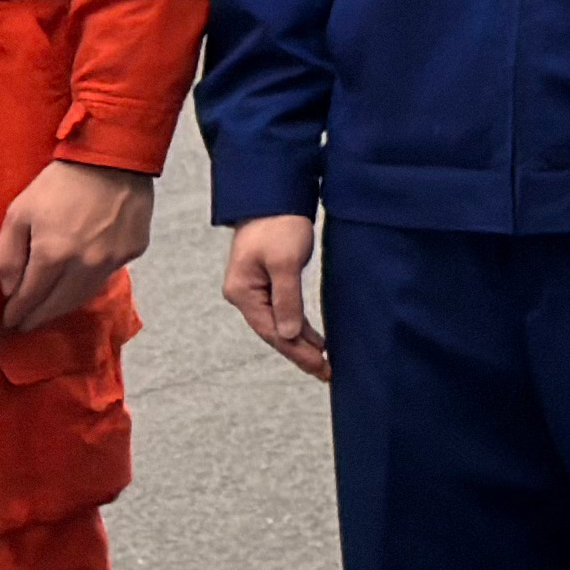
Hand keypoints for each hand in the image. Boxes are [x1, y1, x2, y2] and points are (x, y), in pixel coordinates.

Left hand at [0, 159, 153, 334]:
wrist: (112, 158)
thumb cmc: (59, 183)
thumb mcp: (19, 212)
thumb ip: (6, 255)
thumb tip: (8, 289)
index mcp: (53, 255)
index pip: (29, 299)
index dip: (16, 313)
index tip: (8, 322)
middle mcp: (84, 265)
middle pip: (57, 305)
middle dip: (37, 317)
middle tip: (24, 324)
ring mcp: (112, 260)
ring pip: (83, 296)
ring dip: (62, 305)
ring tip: (48, 309)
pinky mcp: (132, 251)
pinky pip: (105, 275)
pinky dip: (88, 281)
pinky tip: (77, 277)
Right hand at [224, 212, 330, 377]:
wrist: (274, 196)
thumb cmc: (278, 224)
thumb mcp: (285, 261)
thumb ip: (286, 299)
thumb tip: (289, 335)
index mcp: (243, 292)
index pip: (272, 331)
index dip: (297, 352)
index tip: (320, 367)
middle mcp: (244, 294)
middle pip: (274, 332)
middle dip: (300, 353)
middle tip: (327, 373)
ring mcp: (254, 289)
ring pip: (280, 325)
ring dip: (302, 343)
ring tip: (324, 363)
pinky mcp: (267, 282)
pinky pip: (283, 312)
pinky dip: (300, 327)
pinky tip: (315, 340)